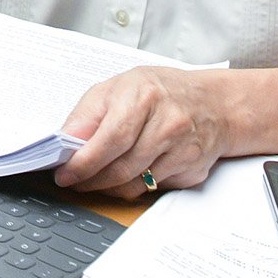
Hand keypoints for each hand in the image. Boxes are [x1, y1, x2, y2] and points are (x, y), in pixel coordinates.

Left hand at [52, 66, 233, 197]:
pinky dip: (134, 187)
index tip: (65, 174)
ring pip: (136, 184)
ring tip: (95, 179)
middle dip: (91, 180)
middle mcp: (168, 124)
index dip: (84, 162)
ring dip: (109, 188)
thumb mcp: (117, 88)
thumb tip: (64, 141)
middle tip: (75, 181)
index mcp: (144, 97)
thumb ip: (87, 114)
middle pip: (122, 168)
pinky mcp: (193, 170)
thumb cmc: (159, 92)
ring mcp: (184, 150)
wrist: (213, 103)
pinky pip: (154, 189)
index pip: (110, 139)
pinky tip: (127, 175)